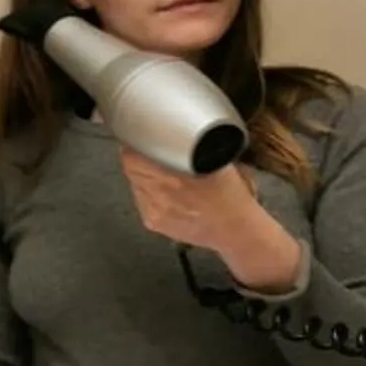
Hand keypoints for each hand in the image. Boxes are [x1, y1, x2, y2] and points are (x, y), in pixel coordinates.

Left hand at [117, 152, 304, 293]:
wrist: (235, 230)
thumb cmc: (231, 198)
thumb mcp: (219, 162)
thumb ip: (198, 148)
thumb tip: (184, 135)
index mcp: (172, 178)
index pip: (132, 157)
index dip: (133, 146)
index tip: (138, 140)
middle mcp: (159, 195)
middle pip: (130, 170)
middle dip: (137, 159)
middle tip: (149, 155)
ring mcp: (154, 211)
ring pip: (134, 185)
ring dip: (142, 177)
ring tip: (161, 176)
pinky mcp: (153, 222)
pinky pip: (141, 202)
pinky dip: (147, 195)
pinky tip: (164, 194)